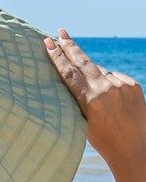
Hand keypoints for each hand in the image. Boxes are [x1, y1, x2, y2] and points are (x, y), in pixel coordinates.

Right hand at [44, 29, 145, 171]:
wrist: (133, 149)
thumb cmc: (103, 139)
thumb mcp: (83, 120)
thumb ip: (80, 96)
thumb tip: (78, 74)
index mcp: (90, 101)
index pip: (69, 73)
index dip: (57, 57)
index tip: (48, 42)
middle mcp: (106, 90)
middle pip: (83, 62)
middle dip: (70, 46)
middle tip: (60, 32)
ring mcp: (122, 86)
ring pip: (100, 72)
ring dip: (93, 76)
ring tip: (94, 95)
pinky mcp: (133, 85)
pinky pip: (115, 78)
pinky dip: (109, 84)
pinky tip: (112, 100)